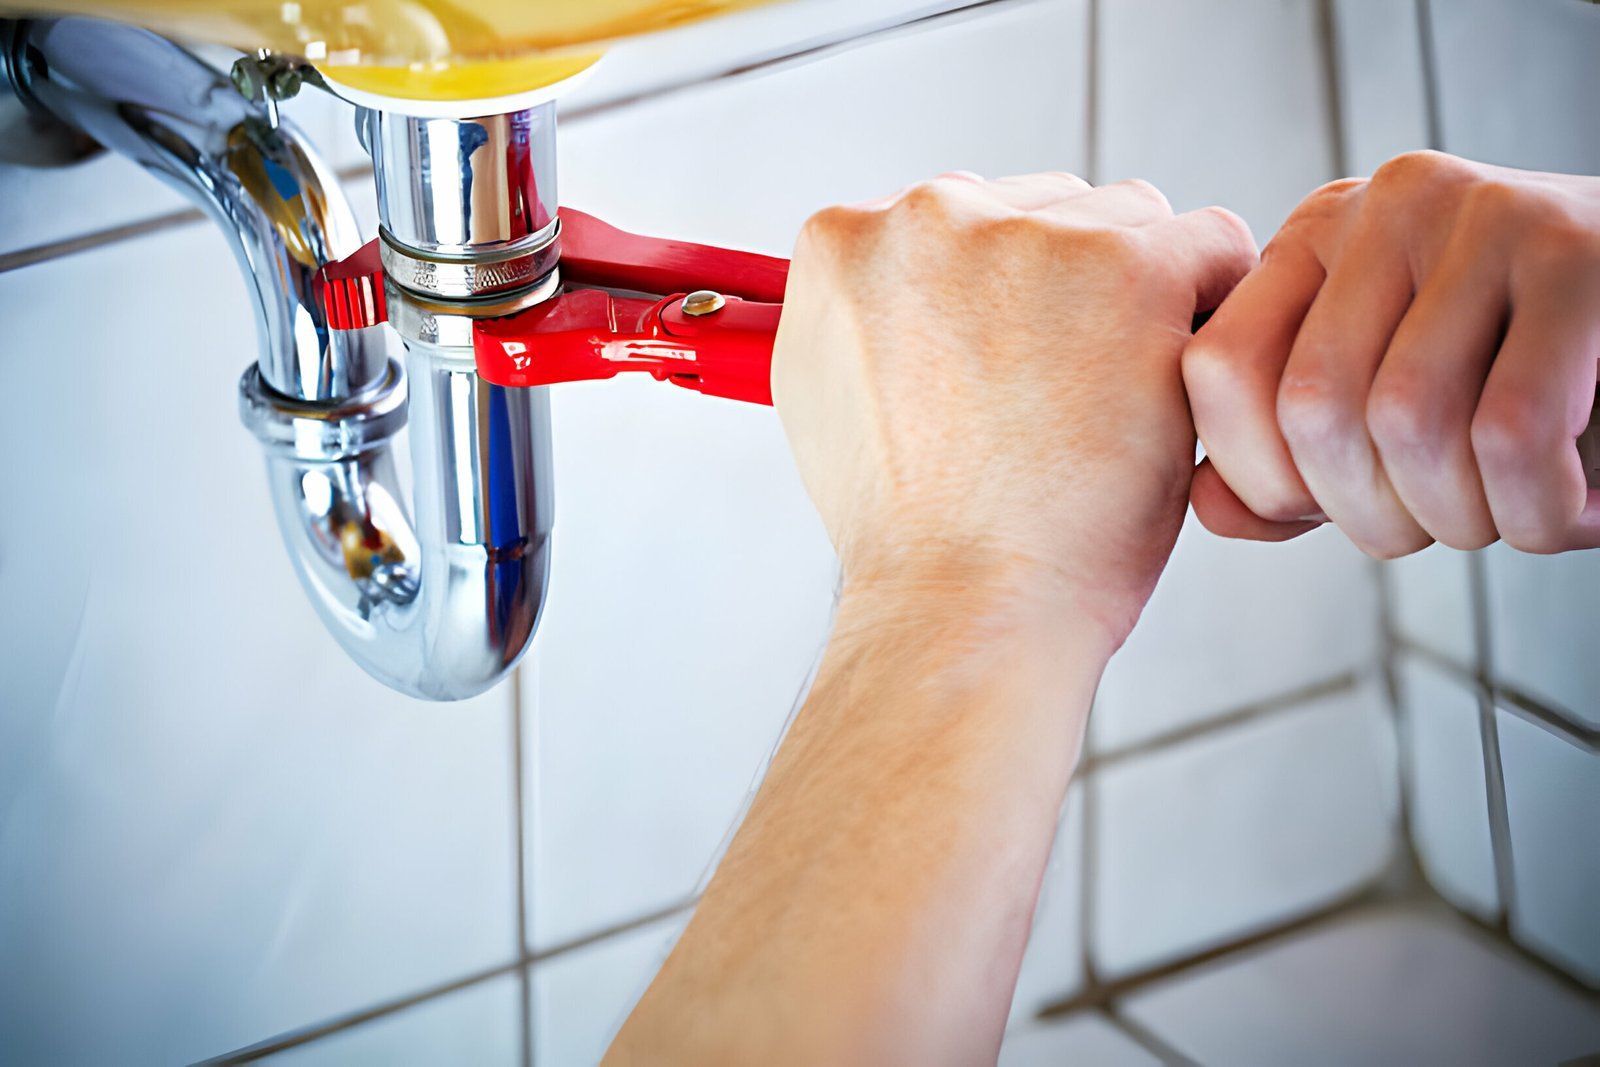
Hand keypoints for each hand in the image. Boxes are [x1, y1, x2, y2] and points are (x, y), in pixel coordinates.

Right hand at [772, 172, 1256, 644]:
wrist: (966, 604)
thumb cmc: (914, 533)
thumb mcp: (830, 401)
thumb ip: (866, 316)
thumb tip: (903, 288)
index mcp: (845, 241)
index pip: (959, 216)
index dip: (999, 295)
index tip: (1010, 362)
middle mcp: (926, 216)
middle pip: (1042, 208)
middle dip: (1067, 288)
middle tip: (1062, 395)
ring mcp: (1028, 236)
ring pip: (1128, 221)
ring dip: (1139, 296)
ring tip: (1109, 402)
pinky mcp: (1129, 268)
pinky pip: (1213, 246)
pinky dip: (1213, 311)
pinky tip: (1170, 386)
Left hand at [1184, 150, 1599, 555]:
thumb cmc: (1527, 377)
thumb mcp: (1383, 408)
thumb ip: (1288, 464)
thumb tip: (1209, 507)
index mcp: (1317, 236)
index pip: (1219, 369)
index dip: (1262, 479)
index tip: (1333, 510)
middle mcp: (1388, 206)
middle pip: (1312, 407)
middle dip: (1370, 515)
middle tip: (1443, 526)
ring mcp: (1484, 215)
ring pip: (1407, 419)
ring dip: (1459, 518)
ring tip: (1511, 514)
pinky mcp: (1579, 253)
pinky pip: (1511, 430)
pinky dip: (1536, 510)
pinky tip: (1572, 508)